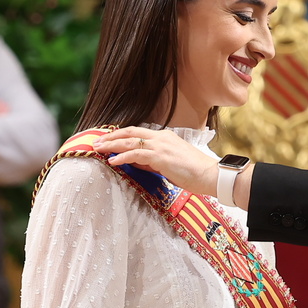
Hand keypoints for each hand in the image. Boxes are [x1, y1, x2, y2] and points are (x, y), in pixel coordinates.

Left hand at [95, 127, 219, 195]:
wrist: (210, 175)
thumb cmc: (193, 172)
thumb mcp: (169, 164)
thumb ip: (151, 161)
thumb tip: (134, 162)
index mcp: (164, 137)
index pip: (137, 132)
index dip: (120, 135)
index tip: (107, 139)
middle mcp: (161, 137)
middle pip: (130, 132)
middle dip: (111, 137)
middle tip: (96, 142)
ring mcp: (161, 146)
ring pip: (130, 142)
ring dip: (112, 145)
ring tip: (99, 149)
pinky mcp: (161, 157)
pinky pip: (136, 155)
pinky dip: (123, 157)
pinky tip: (113, 161)